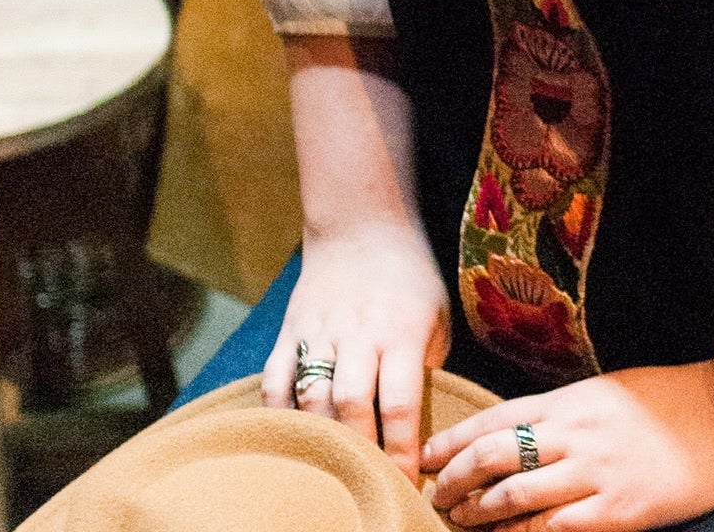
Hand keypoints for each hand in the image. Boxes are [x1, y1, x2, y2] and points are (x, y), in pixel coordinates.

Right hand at [261, 220, 451, 478]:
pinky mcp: (290, 331)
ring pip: (312, 397)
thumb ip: (427, 367)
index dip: (400, 450)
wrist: (362, 228)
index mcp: (403, 330)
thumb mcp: (436, 315)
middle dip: (359, 451)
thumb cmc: (410, 279)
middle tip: (368, 485)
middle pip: (350, 404)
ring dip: (322, 439)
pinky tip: (293, 440)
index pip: (400, 402)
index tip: (406, 483)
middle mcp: (360, 333)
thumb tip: (420, 428)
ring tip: (334, 470)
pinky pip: (277, 382)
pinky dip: (281, 416)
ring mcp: (320, 332)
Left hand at [422, 363, 713, 530]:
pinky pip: (554, 530)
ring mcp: (594, 474)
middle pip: (495, 456)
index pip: (497, 417)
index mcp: (572, 400)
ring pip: (515, 497)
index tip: (427, 455)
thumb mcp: (610, 391)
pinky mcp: (615, 511)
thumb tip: (526, 427)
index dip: (456, 439)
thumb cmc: (671, 400)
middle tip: (433, 496)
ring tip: (458, 523)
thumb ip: (567, 409)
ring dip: (478, 513)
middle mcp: (574, 434)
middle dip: (455, 479)